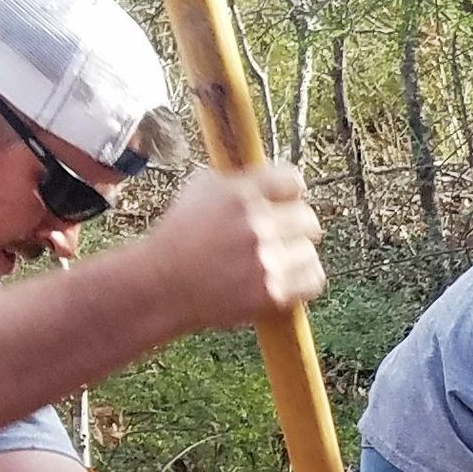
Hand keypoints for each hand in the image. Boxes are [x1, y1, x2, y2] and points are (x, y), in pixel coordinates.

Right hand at [135, 162, 325, 330]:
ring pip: (310, 252)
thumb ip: (239, 182)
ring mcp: (265, 261)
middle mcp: (255, 225)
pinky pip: (312, 280)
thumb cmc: (178, 238)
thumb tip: (273, 178)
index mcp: (239, 194)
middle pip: (308, 218)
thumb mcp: (199, 192)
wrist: (160, 286)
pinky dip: (301, 280)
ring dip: (296, 256)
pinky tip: (284, 278)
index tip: (285, 201)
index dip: (290, 192)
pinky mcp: (271, 293)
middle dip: (295, 226)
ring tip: (276, 260)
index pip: (292, 180)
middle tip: (281, 235)